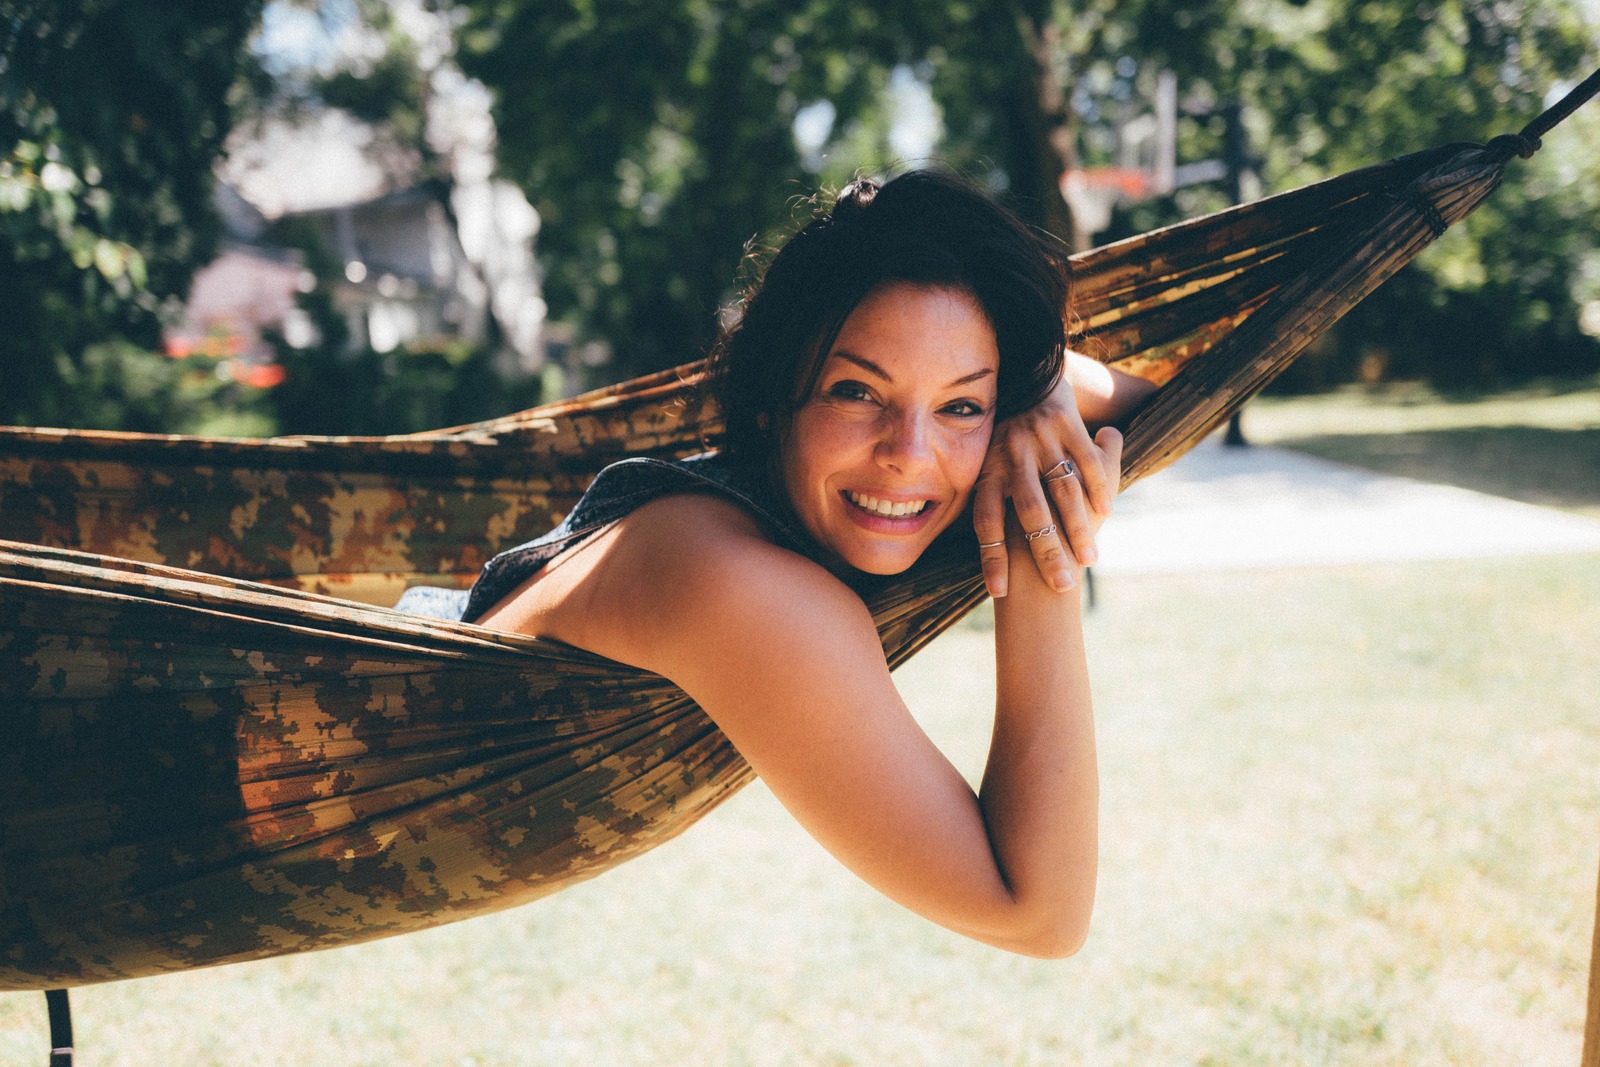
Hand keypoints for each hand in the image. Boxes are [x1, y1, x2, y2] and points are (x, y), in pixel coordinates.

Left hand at [973, 375, 1121, 597]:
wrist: (1022, 377)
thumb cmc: (1001, 435)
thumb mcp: (983, 459)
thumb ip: (982, 494)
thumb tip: (959, 538)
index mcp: (987, 470)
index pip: (985, 523)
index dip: (991, 558)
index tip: (999, 592)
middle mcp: (1012, 456)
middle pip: (1029, 513)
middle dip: (1045, 553)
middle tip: (1060, 586)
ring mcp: (1040, 440)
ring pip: (1062, 491)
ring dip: (1077, 528)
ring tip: (1089, 560)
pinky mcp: (1066, 423)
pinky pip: (1085, 459)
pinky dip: (1098, 485)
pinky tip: (1107, 512)